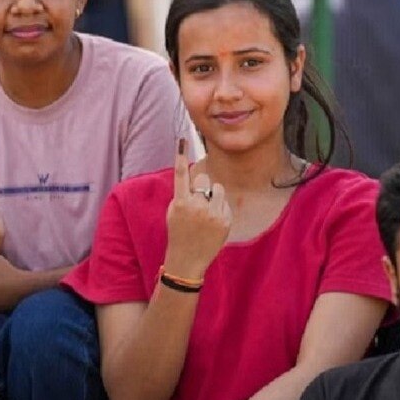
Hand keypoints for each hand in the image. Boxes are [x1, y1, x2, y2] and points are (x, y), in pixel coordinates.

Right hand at [164, 140, 230, 278]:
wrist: (187, 259)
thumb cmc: (179, 232)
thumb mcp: (174, 212)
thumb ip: (183, 194)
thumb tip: (197, 179)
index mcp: (181, 203)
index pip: (181, 174)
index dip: (180, 156)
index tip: (182, 140)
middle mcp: (198, 206)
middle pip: (204, 179)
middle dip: (201, 187)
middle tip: (197, 203)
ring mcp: (213, 214)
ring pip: (217, 189)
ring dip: (213, 196)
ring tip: (206, 214)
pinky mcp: (225, 220)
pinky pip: (225, 202)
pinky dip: (220, 208)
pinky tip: (213, 223)